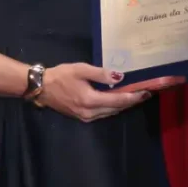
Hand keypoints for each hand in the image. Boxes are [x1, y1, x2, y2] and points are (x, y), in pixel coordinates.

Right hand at [38, 63, 180, 121]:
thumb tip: (119, 77)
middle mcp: (90, 113)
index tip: (146, 92)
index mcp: (90, 100)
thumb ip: (101, 74)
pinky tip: (119, 100)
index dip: (133, 96)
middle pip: (116, 108)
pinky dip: (113, 107)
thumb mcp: (81, 69)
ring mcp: (86, 117)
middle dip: (131, 101)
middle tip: (145, 93)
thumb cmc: (61, 76)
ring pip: (110, 112)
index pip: (118, 100)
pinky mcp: (82, 117)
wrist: (41, 87)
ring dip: (123, 105)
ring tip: (136, 96)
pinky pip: (103, 113)